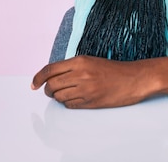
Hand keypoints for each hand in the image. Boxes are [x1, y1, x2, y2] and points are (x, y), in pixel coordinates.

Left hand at [31, 56, 151, 108]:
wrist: (134, 79)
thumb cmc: (114, 70)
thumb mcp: (91, 61)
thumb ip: (72, 66)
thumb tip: (52, 76)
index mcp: (80, 61)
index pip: (50, 69)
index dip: (38, 78)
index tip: (33, 84)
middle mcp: (80, 74)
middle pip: (52, 85)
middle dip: (48, 90)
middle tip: (51, 90)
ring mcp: (85, 89)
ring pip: (59, 97)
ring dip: (58, 97)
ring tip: (67, 93)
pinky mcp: (91, 101)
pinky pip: (70, 105)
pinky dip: (68, 103)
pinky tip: (75, 98)